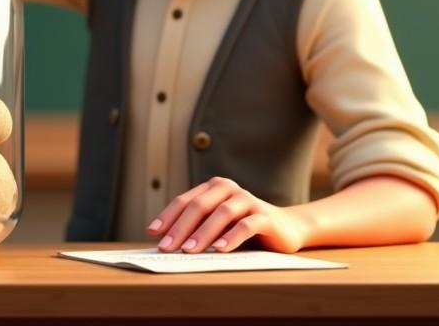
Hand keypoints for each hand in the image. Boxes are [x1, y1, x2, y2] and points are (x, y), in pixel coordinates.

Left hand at [146, 176, 309, 253]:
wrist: (285, 228)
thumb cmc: (243, 226)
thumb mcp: (218, 225)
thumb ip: (198, 226)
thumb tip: (166, 243)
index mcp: (213, 187)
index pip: (185, 200)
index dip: (167, 216)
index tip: (152, 233)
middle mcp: (228, 189)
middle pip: (199, 206)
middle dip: (180, 227)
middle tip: (167, 247)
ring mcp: (248, 200)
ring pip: (221, 214)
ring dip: (203, 233)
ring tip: (189, 250)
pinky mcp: (265, 216)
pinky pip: (246, 225)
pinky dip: (231, 237)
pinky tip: (220, 250)